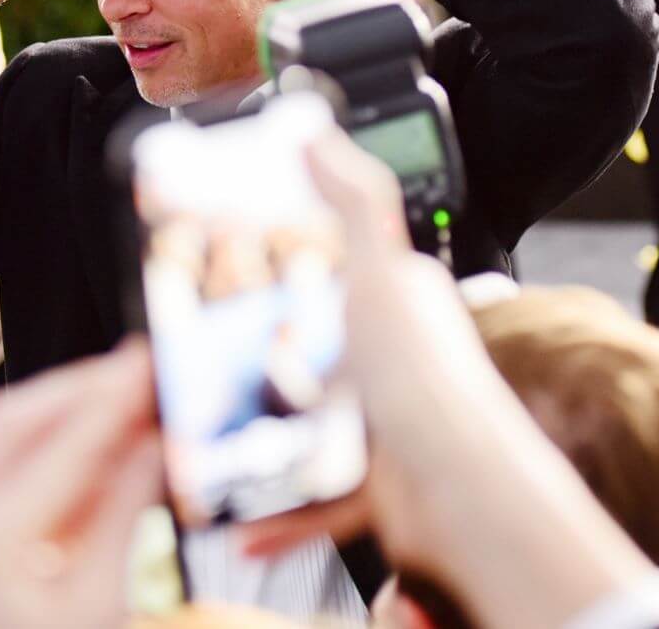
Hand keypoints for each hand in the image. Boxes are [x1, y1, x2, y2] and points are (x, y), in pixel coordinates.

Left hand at [0, 337, 162, 628]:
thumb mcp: (106, 602)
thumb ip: (126, 509)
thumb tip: (157, 435)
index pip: (56, 448)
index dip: (110, 400)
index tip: (149, 366)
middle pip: (13, 422)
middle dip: (81, 387)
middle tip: (138, 366)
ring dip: (62, 404)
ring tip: (121, 390)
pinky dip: (45, 437)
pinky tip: (90, 430)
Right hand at [239, 131, 502, 566]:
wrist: (457, 488)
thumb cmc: (426, 379)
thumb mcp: (380, 268)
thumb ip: (353, 201)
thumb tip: (317, 138)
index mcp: (393, 299)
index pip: (327, 267)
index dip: (276, 266)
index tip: (223, 271)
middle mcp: (388, 357)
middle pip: (303, 347)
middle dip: (255, 354)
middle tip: (201, 354)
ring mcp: (378, 420)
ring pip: (299, 421)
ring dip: (255, 433)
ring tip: (208, 433)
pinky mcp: (370, 480)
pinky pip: (309, 491)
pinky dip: (275, 508)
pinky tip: (241, 520)